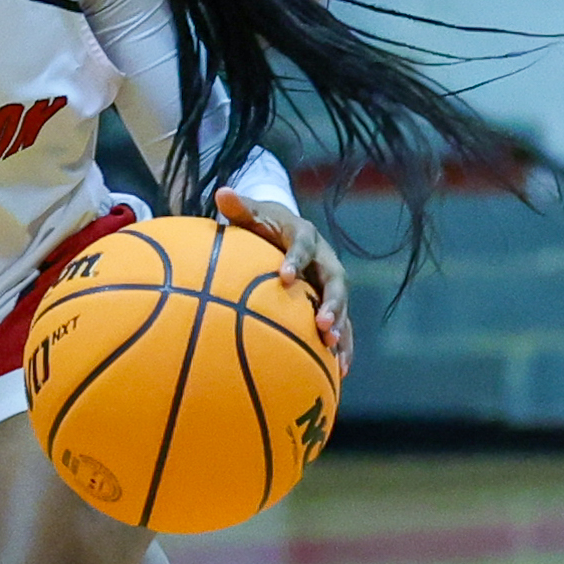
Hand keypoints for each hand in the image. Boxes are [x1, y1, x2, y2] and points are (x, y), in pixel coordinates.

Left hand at [216, 187, 350, 371]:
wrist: (286, 229)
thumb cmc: (262, 224)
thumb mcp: (250, 214)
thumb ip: (238, 207)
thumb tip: (221, 191)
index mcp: (305, 235)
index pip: (303, 246)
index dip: (296, 259)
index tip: (284, 276)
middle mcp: (324, 259)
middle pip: (335, 280)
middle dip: (332, 302)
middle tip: (322, 323)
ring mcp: (331, 282)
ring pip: (343, 306)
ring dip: (341, 328)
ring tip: (334, 352)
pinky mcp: (331, 301)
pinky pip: (342, 325)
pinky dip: (342, 346)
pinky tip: (338, 372)